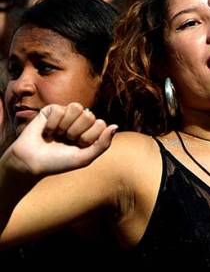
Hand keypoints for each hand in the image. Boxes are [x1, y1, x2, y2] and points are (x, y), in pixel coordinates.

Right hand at [2, 103, 116, 177]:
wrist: (31, 163)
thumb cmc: (58, 162)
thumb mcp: (84, 158)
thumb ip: (102, 144)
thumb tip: (115, 126)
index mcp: (90, 131)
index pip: (101, 124)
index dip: (88, 137)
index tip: (77, 146)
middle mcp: (80, 121)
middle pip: (89, 115)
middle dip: (76, 132)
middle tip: (65, 140)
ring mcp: (67, 114)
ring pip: (77, 107)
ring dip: (65, 125)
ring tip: (58, 134)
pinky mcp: (52, 110)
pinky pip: (60, 109)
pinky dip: (52, 124)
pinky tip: (47, 131)